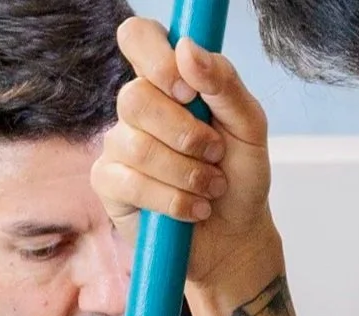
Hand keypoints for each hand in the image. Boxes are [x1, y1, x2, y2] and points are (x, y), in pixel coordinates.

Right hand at [93, 21, 278, 291]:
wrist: (236, 235)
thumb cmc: (240, 176)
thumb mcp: (249, 127)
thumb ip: (225, 84)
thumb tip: (187, 49)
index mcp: (169, 80)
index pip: (139, 38)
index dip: (157, 58)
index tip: (189, 91)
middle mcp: (138, 107)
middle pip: (135, 97)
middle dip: (186, 134)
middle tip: (216, 154)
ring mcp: (118, 144)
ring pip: (137, 146)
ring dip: (187, 173)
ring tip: (211, 187)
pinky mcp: (109, 184)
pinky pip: (131, 183)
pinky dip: (173, 200)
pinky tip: (193, 209)